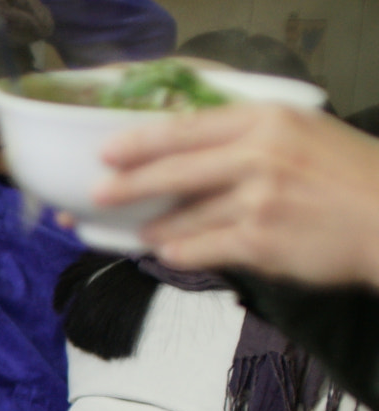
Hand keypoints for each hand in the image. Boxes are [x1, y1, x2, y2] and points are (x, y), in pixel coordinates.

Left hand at [94, 104, 378, 287]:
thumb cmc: (348, 178)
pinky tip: (171, 253)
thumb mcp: (303, 134)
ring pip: (182, 218)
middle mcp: (258, 156)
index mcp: (267, 121)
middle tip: (99, 194)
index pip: (186, 128)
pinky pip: (199, 249)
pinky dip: (180, 252)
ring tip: (144, 233)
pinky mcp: (257, 242)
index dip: (140, 142)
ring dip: (156, 229)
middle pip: (172, 172)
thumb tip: (191, 149)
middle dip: (128, 186)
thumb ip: (250, 137)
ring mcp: (256, 200)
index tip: (108, 151)